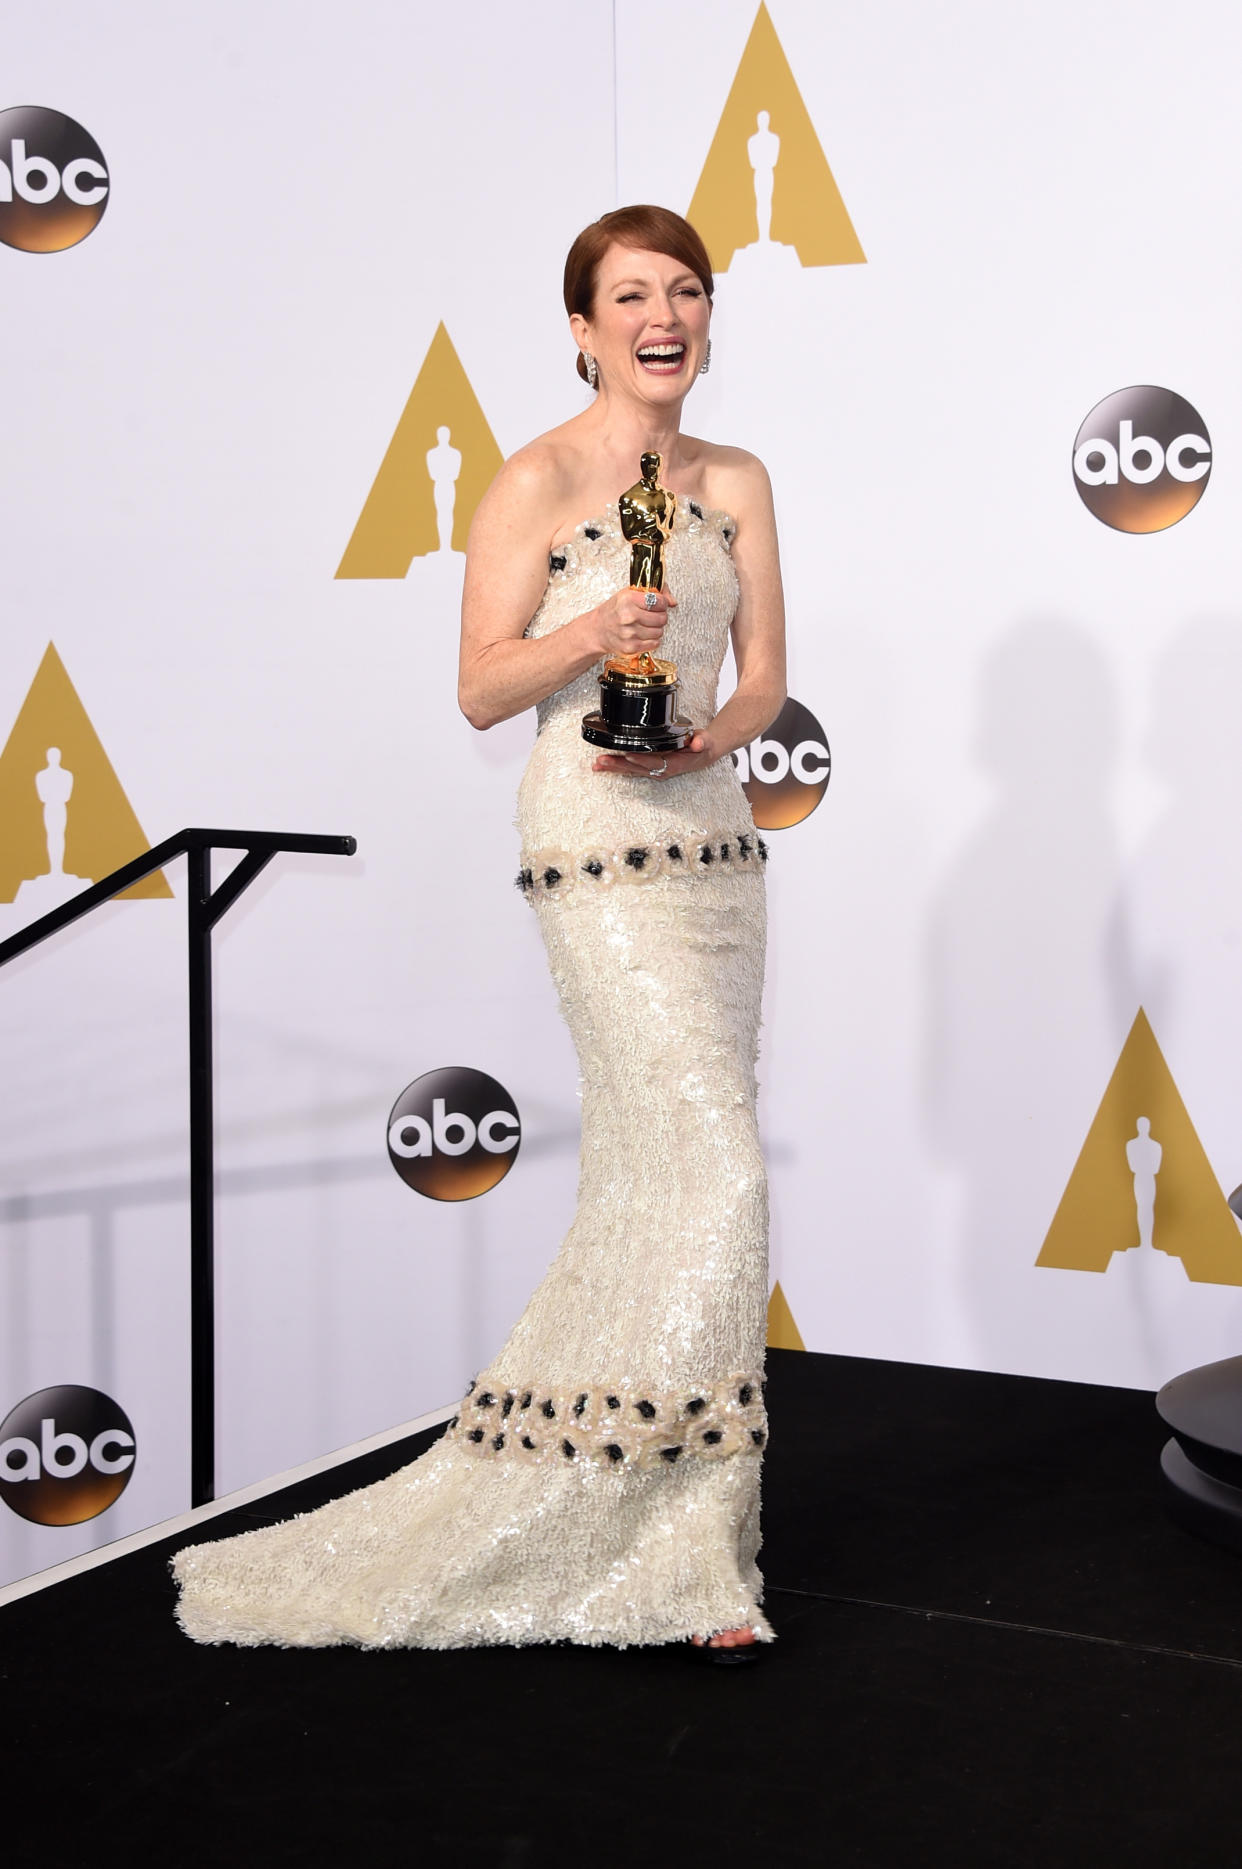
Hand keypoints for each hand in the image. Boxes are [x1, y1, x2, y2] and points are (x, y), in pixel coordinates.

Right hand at [589, 585, 676, 660]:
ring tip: (646, 626)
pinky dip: (652, 640)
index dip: (662, 603)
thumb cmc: (615, 610)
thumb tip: (673, 602)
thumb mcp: (630, 593)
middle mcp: (628, 616)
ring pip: (660, 632)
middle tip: (652, 616)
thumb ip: (655, 592)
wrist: (598, 630)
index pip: (659, 601)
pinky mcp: (631, 647)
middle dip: (660, 616)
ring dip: (656, 629)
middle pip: (662, 618)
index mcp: (628, 599)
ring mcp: (629, 633)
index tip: (658, 604)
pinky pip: (655, 644)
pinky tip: (643, 635)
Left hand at [592, 730, 716, 779]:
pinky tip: (602, 766)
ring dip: (613, 768)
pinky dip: (615, 767)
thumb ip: (702, 741)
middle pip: (637, 768)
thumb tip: (698, 743)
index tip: (629, 755)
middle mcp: (661, 770)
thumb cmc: (702, 745)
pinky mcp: (647, 768)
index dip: (642, 759)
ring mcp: (653, 770)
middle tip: (602, 761)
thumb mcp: (705, 741)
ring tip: (596, 765)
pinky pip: (630, 769)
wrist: (702, 753)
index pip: (655, 762)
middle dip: (618, 765)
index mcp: (673, 764)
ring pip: (630, 770)